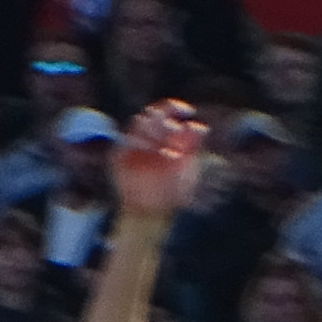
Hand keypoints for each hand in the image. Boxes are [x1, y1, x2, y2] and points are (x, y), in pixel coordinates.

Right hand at [116, 100, 203, 221]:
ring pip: (139, 122)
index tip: (188, 112)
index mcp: (164, 136)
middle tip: (172, 132)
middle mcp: (148, 137)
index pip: (167, 112)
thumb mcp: (186, 170)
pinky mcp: (119, 156)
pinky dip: (136, 143)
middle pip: (152, 114)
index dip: (175, 108)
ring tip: (161, 146)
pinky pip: (124, 141)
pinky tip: (146, 150)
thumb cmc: (171, 192)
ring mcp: (133, 145)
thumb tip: (201, 127)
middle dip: (163, 118)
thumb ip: (192, 148)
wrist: (151, 213)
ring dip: (151, 130)